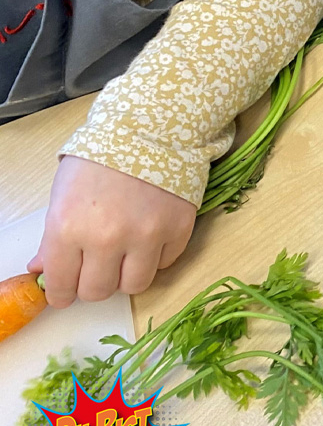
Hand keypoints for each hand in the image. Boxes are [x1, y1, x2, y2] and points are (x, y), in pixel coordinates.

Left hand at [29, 156, 195, 306]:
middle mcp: (107, 238)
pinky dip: (154, 257)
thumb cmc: (98, 160)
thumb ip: (53, 239)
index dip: (61, 294)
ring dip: (125, 276)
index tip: (65, 294)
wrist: (149, 131)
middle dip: (92, 285)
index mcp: (69, 228)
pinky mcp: (177, 231)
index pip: (62, 284)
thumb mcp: (63, 196)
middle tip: (95, 271)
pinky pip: (163, 264)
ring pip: (134, 286)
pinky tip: (148, 237)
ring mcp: (147, 237)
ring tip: (123, 258)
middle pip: (98, 291)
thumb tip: (43, 269)